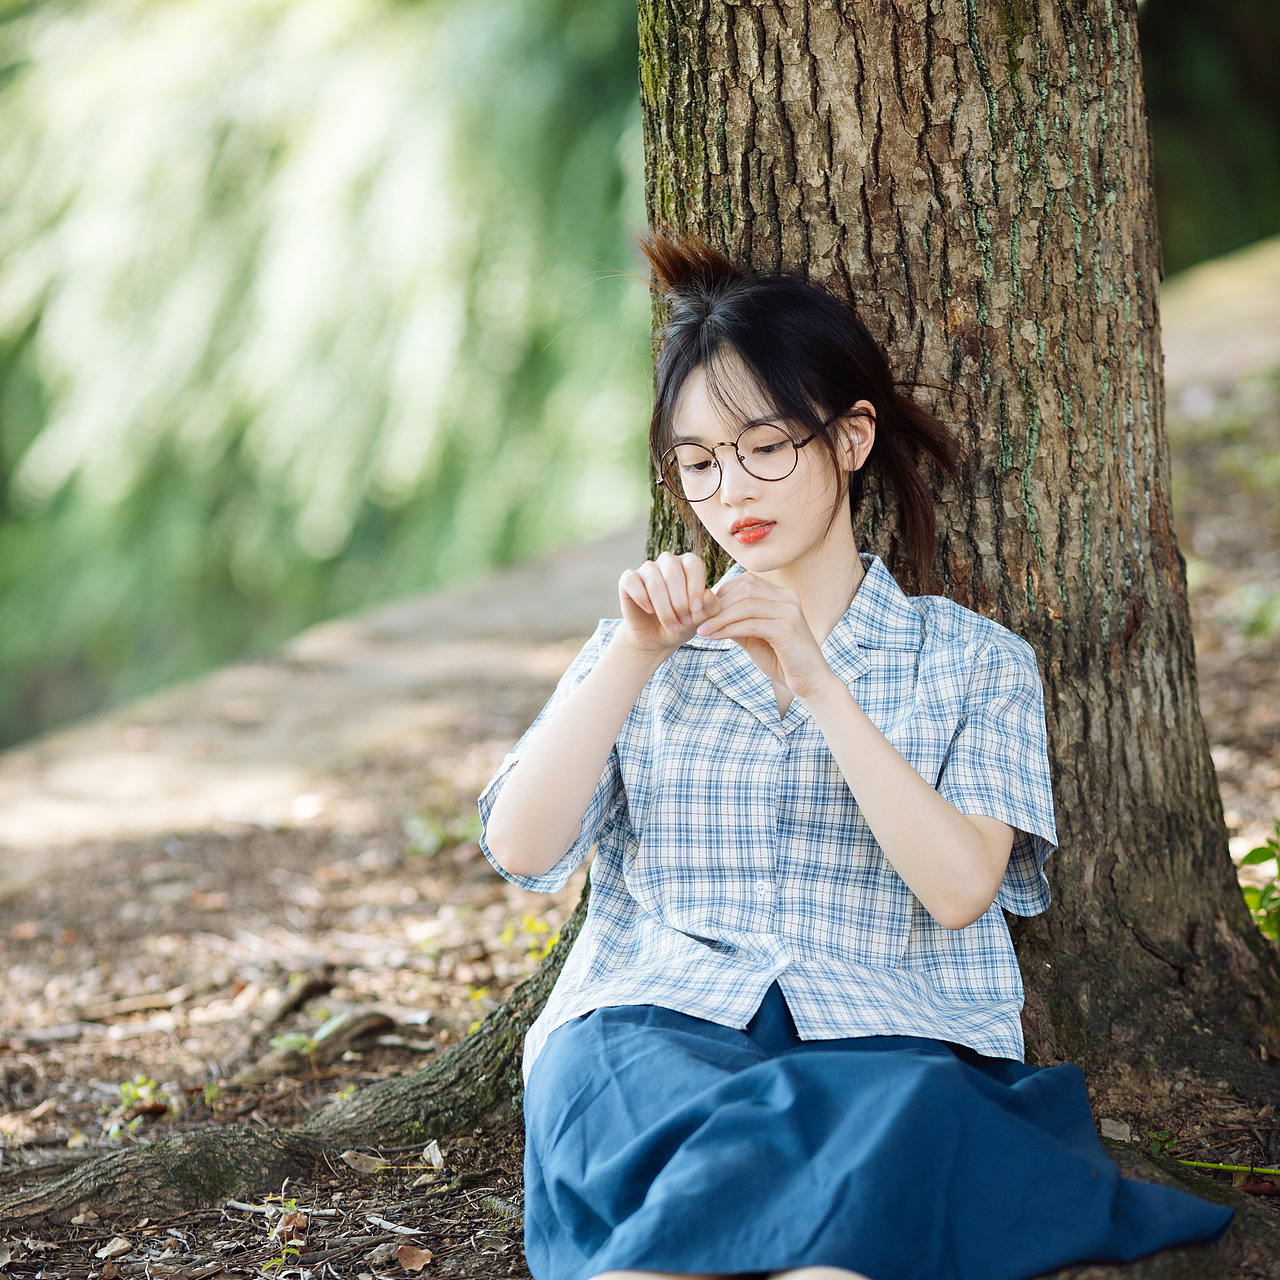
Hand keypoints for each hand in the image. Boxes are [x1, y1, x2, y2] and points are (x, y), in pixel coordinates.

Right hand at [618, 551, 722, 653]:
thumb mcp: (701, 620)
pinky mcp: (628, 579)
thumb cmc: (682, 624)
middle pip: (673, 572)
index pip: (693, 564)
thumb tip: (708, 595)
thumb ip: (711, 608)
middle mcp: (668, 561)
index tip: (696, 610)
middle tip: (684, 622)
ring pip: (654, 581)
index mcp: (688, 564)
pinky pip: (632, 581)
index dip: (695, 587)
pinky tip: (650, 610)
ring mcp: (647, 569)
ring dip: (664, 608)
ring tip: (671, 626)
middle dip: (680, 602)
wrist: (657, 638)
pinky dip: (642, 598)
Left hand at [695, 573, 832, 698]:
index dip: (721, 593)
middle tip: (697, 619)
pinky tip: (714, 637)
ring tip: (702, 630)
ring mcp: (790, 612)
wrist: (810, 683)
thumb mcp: (753, 636)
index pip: (746, 582)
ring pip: (746, 605)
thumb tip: (707, 610)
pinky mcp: (788, 629)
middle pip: (745, 589)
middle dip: (717, 604)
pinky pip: (751, 624)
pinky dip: (729, 629)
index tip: (703, 610)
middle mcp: (789, 598)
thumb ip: (736, 622)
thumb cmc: (782, 660)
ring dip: (719, 617)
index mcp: (782, 595)